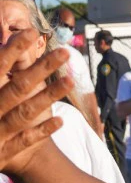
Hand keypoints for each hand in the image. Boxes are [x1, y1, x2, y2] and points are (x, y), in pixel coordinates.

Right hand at [0, 29, 71, 173]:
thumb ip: (0, 72)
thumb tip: (9, 46)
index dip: (13, 48)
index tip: (32, 31)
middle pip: (18, 86)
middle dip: (42, 69)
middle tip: (65, 53)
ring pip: (25, 111)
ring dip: (49, 96)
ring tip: (71, 81)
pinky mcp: (4, 152)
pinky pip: (26, 140)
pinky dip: (42, 131)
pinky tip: (60, 122)